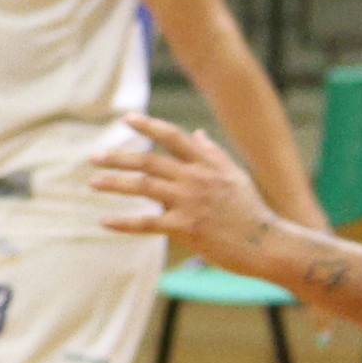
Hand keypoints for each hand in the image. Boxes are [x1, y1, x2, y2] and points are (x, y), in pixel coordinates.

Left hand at [92, 116, 275, 266]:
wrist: (268, 244)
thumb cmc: (252, 211)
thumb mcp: (236, 176)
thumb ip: (214, 153)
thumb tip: (198, 132)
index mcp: (207, 164)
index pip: (173, 137)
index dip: (148, 126)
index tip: (126, 118)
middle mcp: (196, 179)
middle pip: (149, 161)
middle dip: (118, 158)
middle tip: (94, 157)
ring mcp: (190, 203)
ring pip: (143, 187)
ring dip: (115, 184)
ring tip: (93, 182)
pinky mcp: (186, 228)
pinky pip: (148, 222)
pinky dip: (124, 221)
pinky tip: (105, 220)